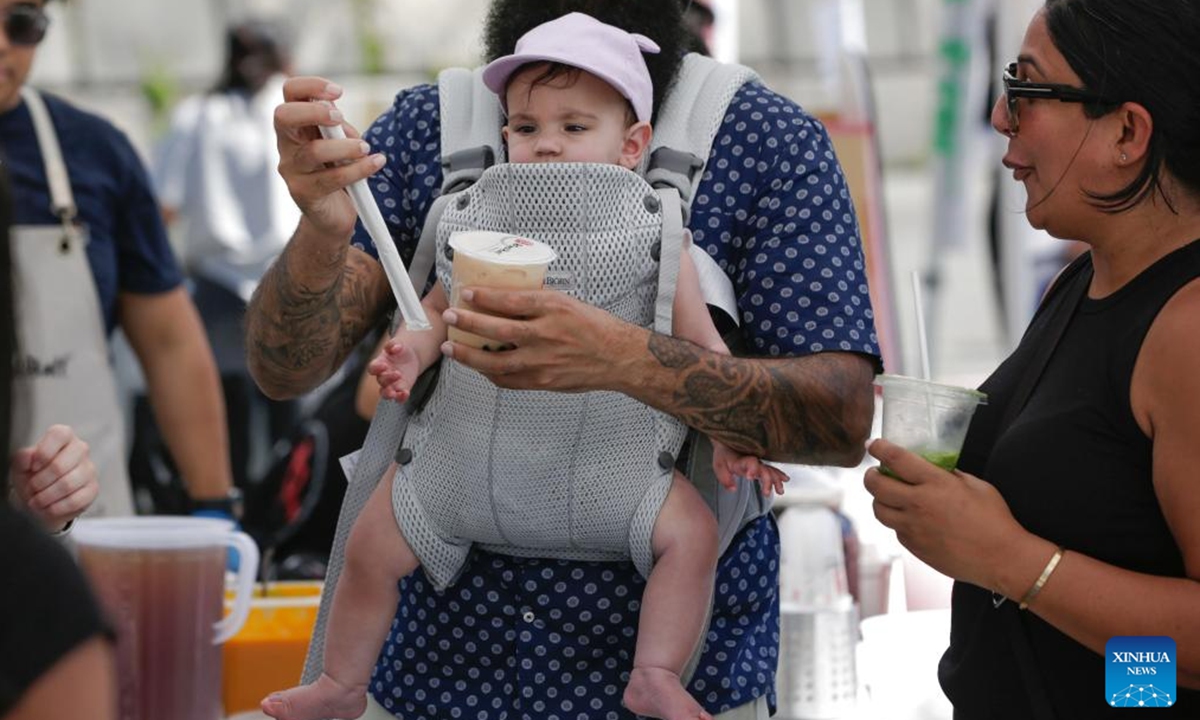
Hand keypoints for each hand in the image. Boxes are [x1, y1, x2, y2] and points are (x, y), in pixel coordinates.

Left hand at [10, 425, 97, 531]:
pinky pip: (76, 500)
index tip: (33, 467)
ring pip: (67, 484)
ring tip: (37, 501)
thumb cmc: (32, 476)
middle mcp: (80, 449)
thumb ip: (22, 457)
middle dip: (39, 482)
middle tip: (31, 489)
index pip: (58, 435)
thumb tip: (29, 455)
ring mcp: (89, 469)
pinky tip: (49, 507)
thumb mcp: (21, 465)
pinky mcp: (93, 488)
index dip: (43, 453)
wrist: (41, 497)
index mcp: (63, 437)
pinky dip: (57, 507)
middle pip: (60, 465)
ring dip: (46, 497)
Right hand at [275, 76, 383, 240]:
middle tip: (339, 118)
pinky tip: (376, 163)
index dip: (310, 86)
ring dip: (345, 147)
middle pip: (283, 116)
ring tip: (365, 148)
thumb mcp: (340, 143)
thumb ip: (338, 128)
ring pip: (313, 151)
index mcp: (296, 126)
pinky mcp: (303, 193)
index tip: (338, 92)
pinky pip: (331, 179)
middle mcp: (287, 145)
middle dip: (314, 111)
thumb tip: (338, 118)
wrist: (332, 216)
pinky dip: (359, 169)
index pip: (289, 93)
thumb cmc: (337, 172)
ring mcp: (292, 170)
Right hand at [367, 339, 420, 401]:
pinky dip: (401, 398)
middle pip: (381, 380)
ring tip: (394, 393)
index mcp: (379, 364)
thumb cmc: (400, 350)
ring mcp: (392, 385)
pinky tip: (406, 394)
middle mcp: (383, 376)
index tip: (384, 365)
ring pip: (385, 393)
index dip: (376, 368)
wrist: (411, 358)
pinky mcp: (401, 390)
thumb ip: (394, 344)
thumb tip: (394, 348)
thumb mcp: (399, 344)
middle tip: (397, 373)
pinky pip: (398, 398)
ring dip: (388, 394)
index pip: (372, 368)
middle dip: (387, 378)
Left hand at [440, 287, 639, 391]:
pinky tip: (478, 367)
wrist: (617, 357)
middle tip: (450, 317)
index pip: (511, 300)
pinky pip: (508, 380)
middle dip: (468, 323)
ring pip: (496, 361)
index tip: (466, 293)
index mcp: (553, 308)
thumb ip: (538, 302)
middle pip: (498, 329)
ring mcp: (542, 361)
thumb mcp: (568, 303)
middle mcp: (546, 334)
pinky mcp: (542, 381)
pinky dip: (489, 373)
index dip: (484, 297)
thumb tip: (507, 297)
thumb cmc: (595, 327)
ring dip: (469, 355)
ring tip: (451, 348)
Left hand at [712, 442, 788, 495]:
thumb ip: (725, 479)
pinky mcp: (761, 464)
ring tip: (780, 491)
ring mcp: (759, 462)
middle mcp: (753, 460)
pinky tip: (786, 479)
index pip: (750, 462)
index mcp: (742, 459)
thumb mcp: (719, 466)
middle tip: (766, 493)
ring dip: (776, 480)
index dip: (752, 468)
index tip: (750, 478)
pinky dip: (779, 474)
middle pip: (763, 469)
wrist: (728, 442)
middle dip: (767, 480)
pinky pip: (772, 469)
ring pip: (770, 470)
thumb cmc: (723, 456)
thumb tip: (733, 489)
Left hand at [863, 438, 1023, 589]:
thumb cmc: (995, 519)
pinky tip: (909, 518)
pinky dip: (897, 520)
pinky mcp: (914, 546)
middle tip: (874, 473)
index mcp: (935, 484)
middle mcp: (918, 504)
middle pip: (876, 486)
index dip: (879, 448)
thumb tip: (933, 469)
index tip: (873, 444)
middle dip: (870, 476)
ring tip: (887, 496)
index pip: (896, 459)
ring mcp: (913, 528)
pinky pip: (895, 529)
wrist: (1001, 558)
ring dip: (878, 499)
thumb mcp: (975, 485)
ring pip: (878, 510)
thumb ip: (949, 475)